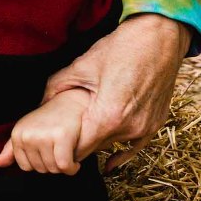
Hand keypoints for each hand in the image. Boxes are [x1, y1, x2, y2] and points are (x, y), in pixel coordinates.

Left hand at [0, 89, 90, 174]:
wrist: (70, 104)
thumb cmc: (47, 121)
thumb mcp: (26, 131)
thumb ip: (11, 149)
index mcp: (17, 135)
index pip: (25, 166)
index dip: (39, 164)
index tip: (47, 155)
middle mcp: (28, 135)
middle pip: (39, 169)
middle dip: (51, 165)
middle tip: (59, 152)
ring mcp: (43, 136)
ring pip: (52, 169)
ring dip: (63, 167)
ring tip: (66, 154)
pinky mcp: (61, 136)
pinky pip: (64, 166)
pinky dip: (72, 169)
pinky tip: (74, 163)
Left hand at [42, 13, 190, 171]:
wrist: (159, 37)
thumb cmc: (120, 48)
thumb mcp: (81, 66)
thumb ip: (56, 87)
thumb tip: (40, 104)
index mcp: (108, 116)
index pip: (78, 148)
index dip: (61, 148)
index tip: (50, 145)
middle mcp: (130, 128)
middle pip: (94, 148)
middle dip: (76, 144)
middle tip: (60, 139)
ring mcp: (146, 128)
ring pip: (112, 145)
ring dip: (96, 141)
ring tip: (81, 132)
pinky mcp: (156, 124)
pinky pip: (135, 148)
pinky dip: (120, 152)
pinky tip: (108, 162)